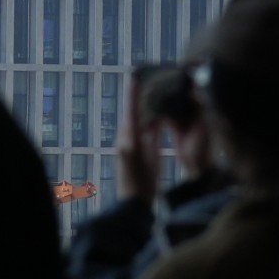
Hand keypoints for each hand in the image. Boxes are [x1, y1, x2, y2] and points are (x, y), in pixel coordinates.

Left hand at [112, 77, 157, 205]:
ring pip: (134, 119)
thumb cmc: (141, 182)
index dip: (134, 93)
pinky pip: (138, 128)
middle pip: (131, 111)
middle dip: (137, 94)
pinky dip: (144, 119)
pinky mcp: (131, 150)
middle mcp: (125, 138)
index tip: (135, 76)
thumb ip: (148, 136)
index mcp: (129, 138)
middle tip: (144, 77)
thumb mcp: (148, 158)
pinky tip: (153, 115)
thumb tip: (148, 118)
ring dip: (140, 105)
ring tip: (149, 90)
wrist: (133, 202)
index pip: (131, 110)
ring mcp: (127, 144)